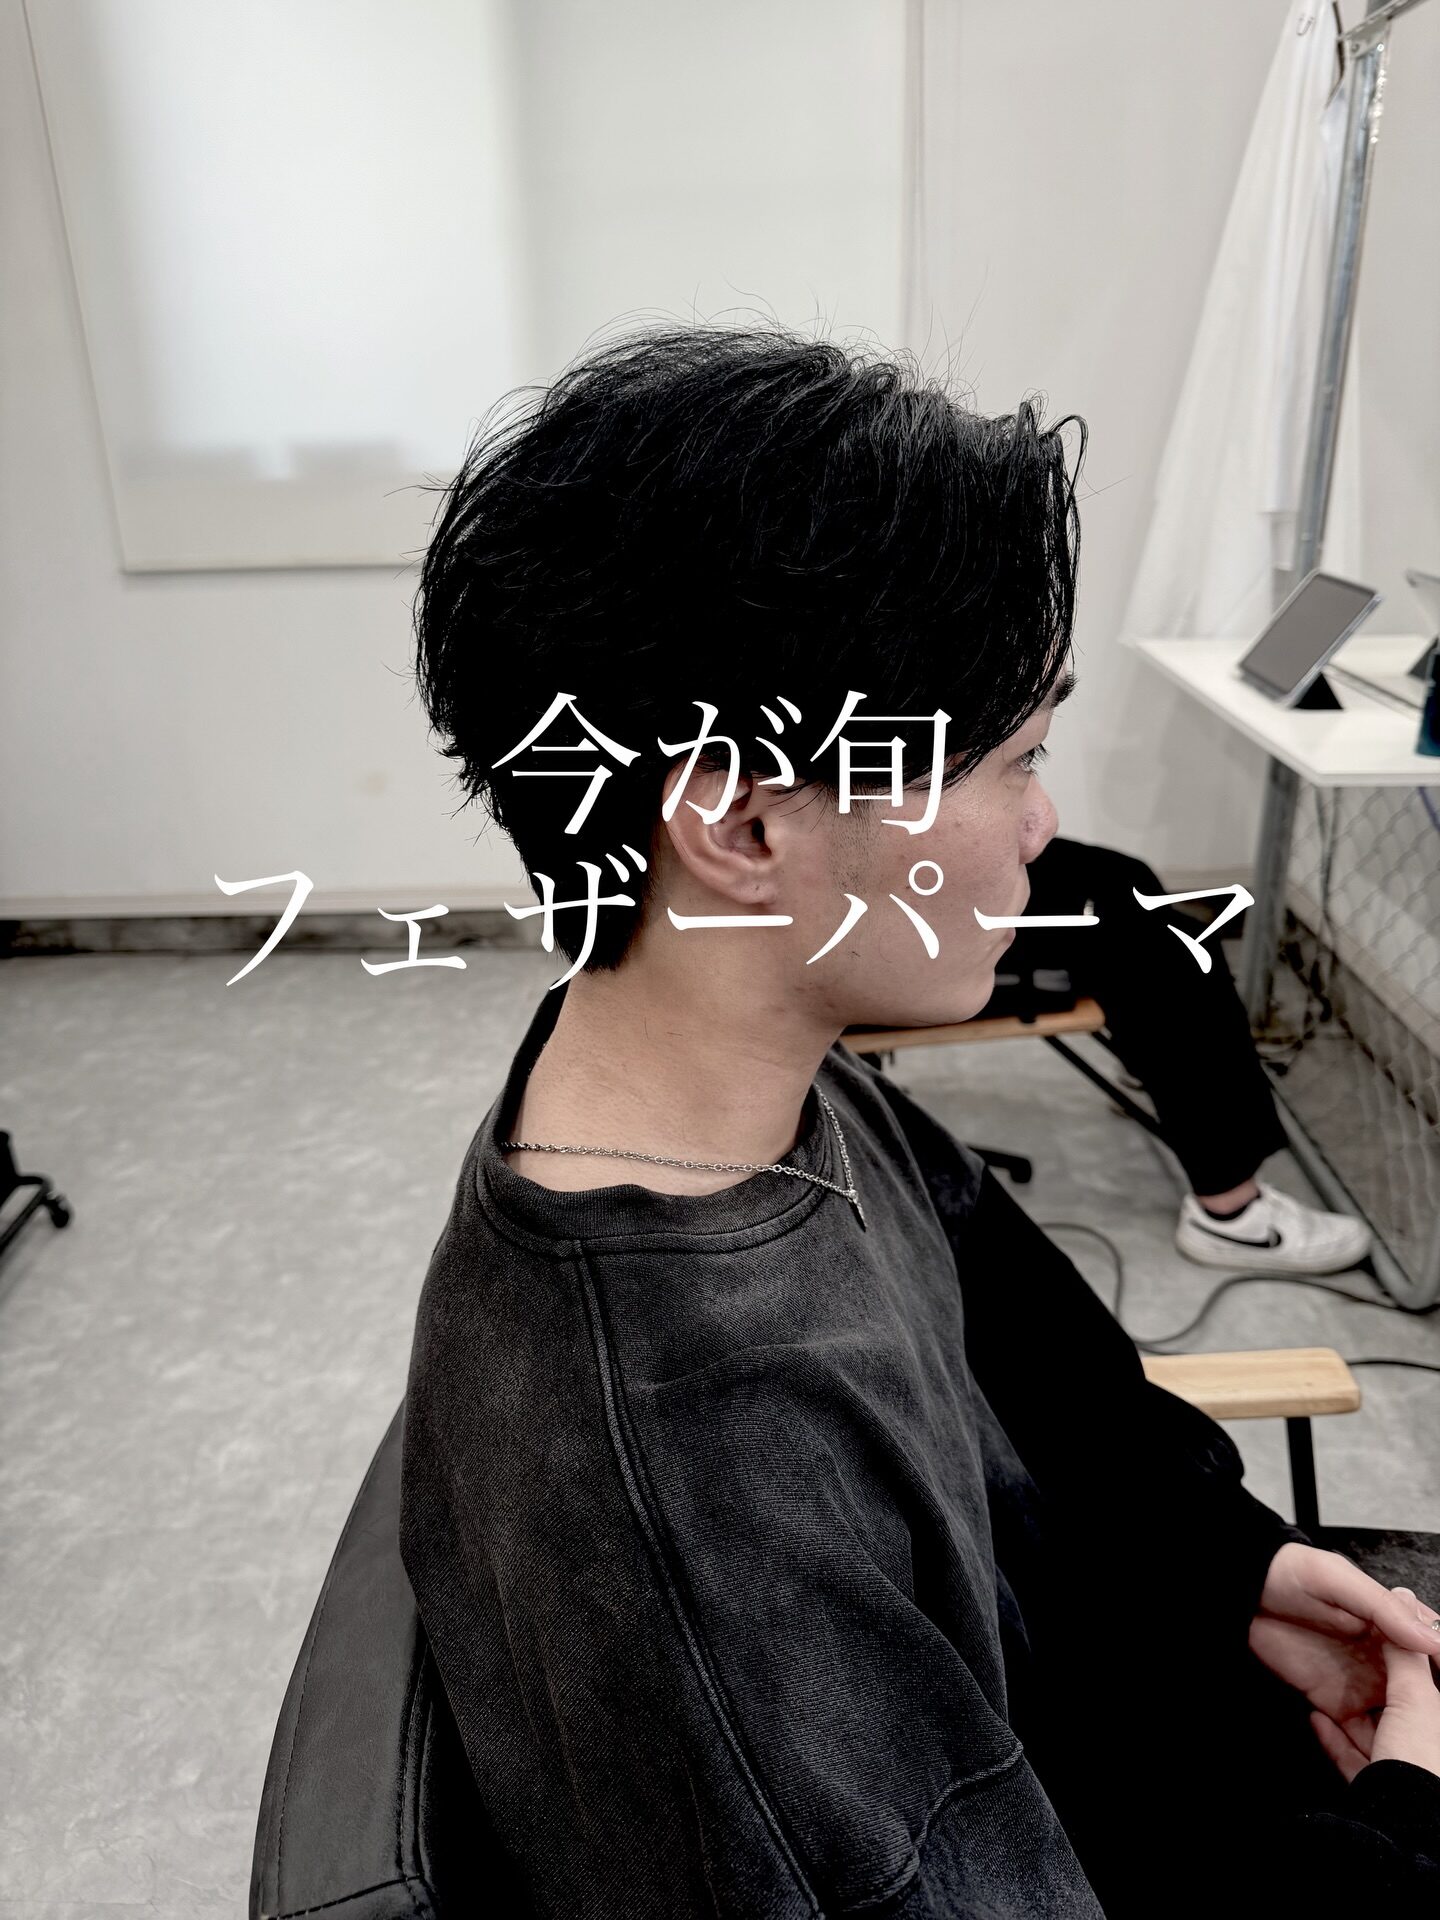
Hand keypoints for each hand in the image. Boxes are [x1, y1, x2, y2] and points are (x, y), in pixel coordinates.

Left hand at [1248, 1544, 1439, 1773]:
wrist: (1243, 1594)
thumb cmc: (1291, 1574)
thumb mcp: (1339, 1580)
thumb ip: (1383, 1609)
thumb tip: (1431, 1638)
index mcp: (1391, 1626)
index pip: (1430, 1649)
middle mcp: (1383, 1659)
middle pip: (1420, 1693)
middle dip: (1431, 1714)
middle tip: (1435, 1737)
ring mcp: (1361, 1684)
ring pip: (1397, 1720)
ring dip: (1408, 1738)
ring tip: (1417, 1757)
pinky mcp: (1335, 1703)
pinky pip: (1359, 1735)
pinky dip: (1370, 1750)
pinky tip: (1377, 1757)